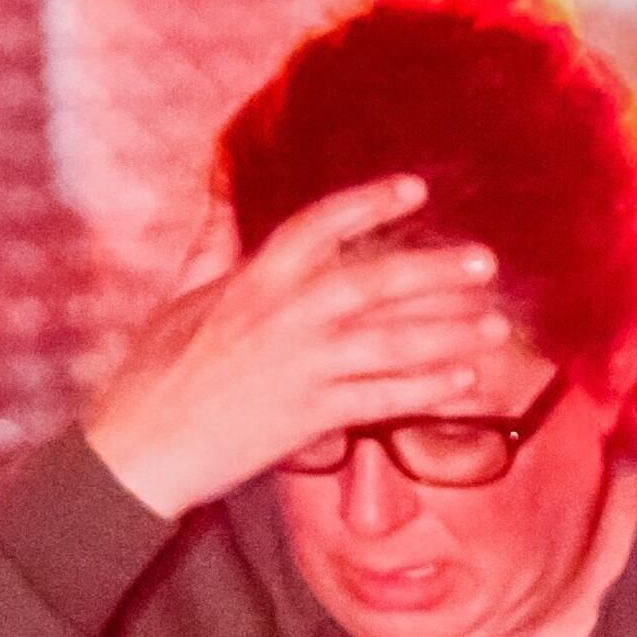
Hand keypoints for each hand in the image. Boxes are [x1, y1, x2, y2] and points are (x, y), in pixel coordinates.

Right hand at [79, 173, 513, 517]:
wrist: (140, 448)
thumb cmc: (155, 371)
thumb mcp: (181, 295)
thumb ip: (213, 242)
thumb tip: (221, 188)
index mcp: (254, 279)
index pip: (320, 225)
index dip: (370, 203)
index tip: (416, 189)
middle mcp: (284, 317)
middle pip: (375, 283)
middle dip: (435, 272)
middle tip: (486, 263)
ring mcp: (302, 368)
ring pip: (391, 344)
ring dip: (449, 333)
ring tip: (496, 325)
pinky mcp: (310, 417)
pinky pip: (383, 400)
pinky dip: (427, 391)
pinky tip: (467, 382)